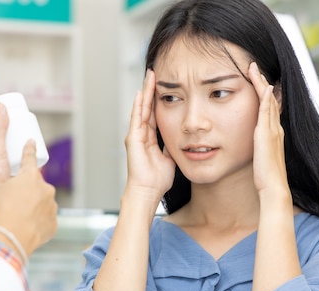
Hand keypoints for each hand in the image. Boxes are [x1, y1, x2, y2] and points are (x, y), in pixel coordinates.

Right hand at [0, 139, 57, 256]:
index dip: (29, 149)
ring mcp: (51, 206)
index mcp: (30, 176)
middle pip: (36, 185)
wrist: (11, 237)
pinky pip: (45, 220)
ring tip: (18, 216)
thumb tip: (1, 165)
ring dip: (33, 206)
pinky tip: (26, 227)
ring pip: (42, 202)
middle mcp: (45, 189)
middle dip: (27, 189)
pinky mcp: (53, 223)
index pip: (29, 157)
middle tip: (14, 200)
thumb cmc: (0, 210)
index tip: (31, 142)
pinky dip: (37, 222)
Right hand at [123, 69, 175, 204]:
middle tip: (156, 72)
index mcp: (151, 138)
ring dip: (146, 92)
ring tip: (150, 76)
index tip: (166, 85)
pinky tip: (142, 92)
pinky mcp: (133, 139)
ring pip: (142, 108)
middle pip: (148, 106)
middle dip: (152, 90)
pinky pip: (136, 118)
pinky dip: (139, 105)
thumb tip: (185, 137)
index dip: (160, 99)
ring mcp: (136, 135)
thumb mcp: (171, 157)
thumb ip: (175, 145)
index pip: (156, 113)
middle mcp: (142, 134)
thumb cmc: (158, 179)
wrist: (148, 191)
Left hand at [248, 62, 289, 198]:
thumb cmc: (266, 176)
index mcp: (274, 134)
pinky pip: (267, 111)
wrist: (273, 186)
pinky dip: (265, 98)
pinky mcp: (267, 134)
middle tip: (255, 68)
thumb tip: (255, 144)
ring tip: (255, 70)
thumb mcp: (261, 157)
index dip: (264, 94)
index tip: (259, 82)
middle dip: (263, 83)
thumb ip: (260, 148)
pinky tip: (263, 87)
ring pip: (268, 101)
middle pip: (270, 100)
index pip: (269, 108)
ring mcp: (272, 130)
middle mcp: (276, 129)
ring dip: (262, 84)